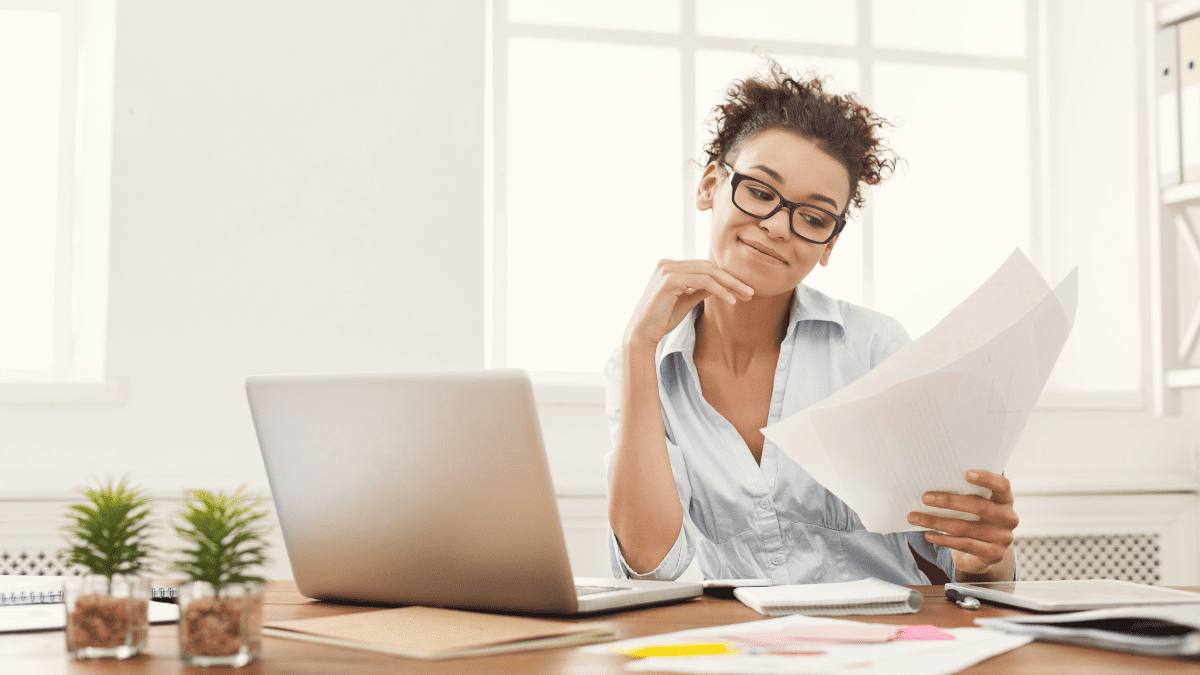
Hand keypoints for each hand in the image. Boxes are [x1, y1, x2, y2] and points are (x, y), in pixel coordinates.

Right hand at [623, 259, 754, 347]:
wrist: (642, 334)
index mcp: (669, 266)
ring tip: (745, 295)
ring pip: (708, 272)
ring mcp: (667, 269)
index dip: (725, 277)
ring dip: (730, 284)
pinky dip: (720, 290)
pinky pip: (702, 281)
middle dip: (732, 279)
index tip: (743, 290)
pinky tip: (731, 300)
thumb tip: (719, 285)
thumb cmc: (662, 320)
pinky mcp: (669, 280)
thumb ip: (700, 289)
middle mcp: (666, 263)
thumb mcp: (686, 301)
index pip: (703, 267)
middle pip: (708, 266)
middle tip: (750, 292)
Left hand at [908, 470, 1018, 576]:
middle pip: (979, 506)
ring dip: (936, 522)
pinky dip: (944, 540)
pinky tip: (928, 535)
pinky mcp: (994, 554)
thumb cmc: (974, 518)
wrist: (984, 551)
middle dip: (949, 501)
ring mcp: (1003, 538)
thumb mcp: (974, 504)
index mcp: (1005, 499)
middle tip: (925, 498)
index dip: (986, 478)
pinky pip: (965, 545)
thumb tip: (930, 484)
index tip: (966, 474)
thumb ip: (963, 493)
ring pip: (965, 527)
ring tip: (915, 517)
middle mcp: (1008, 518)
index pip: (1002, 485)